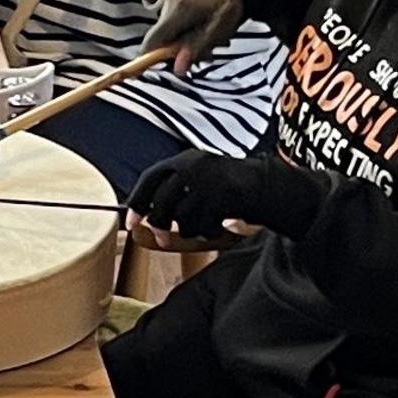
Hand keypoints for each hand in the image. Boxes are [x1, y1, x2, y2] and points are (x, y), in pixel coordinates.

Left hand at [130, 150, 320, 242]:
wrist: (266, 185)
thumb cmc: (227, 188)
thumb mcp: (199, 180)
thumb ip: (174, 194)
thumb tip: (144, 219)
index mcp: (184, 159)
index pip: (150, 178)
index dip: (138, 201)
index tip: (132, 221)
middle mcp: (193, 166)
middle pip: (161, 203)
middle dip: (160, 224)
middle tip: (163, 238)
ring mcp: (207, 181)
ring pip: (181, 218)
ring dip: (190, 230)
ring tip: (204, 225)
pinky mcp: (221, 196)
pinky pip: (202, 225)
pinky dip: (207, 232)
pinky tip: (217, 228)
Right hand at [149, 0, 243, 70]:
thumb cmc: (231, 3)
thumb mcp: (218, 30)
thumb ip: (196, 49)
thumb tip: (178, 69)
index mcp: (180, 8)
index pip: (153, 39)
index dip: (151, 55)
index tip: (157, 67)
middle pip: (162, 33)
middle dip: (178, 47)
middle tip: (204, 53)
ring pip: (168, 24)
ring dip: (183, 35)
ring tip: (208, 36)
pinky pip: (171, 12)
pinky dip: (183, 22)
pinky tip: (200, 22)